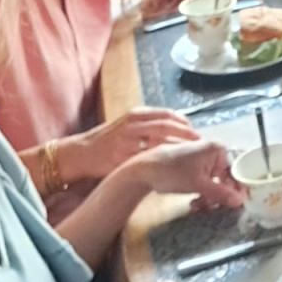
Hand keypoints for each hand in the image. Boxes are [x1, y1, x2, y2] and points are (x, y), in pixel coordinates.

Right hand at [62, 109, 198, 184]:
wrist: (81, 153)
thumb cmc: (107, 139)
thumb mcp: (128, 123)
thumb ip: (149, 123)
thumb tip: (178, 126)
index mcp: (135, 114)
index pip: (167, 114)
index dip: (185, 123)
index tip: (196, 132)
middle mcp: (131, 124)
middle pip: (166, 126)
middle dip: (186, 135)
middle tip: (200, 144)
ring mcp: (125, 141)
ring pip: (158, 142)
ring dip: (176, 149)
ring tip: (189, 156)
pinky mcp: (120, 158)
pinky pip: (145, 160)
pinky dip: (159, 162)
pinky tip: (169, 167)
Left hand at [131, 139, 244, 210]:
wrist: (145, 170)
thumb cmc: (173, 172)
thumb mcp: (199, 185)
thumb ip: (222, 193)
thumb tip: (241, 201)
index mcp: (218, 149)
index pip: (235, 172)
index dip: (235, 190)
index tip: (233, 205)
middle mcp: (213, 151)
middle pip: (225, 178)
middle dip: (218, 195)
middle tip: (211, 208)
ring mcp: (203, 158)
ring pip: (215, 182)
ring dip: (209, 197)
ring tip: (198, 206)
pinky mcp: (194, 166)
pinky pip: (205, 181)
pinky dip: (202, 192)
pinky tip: (194, 201)